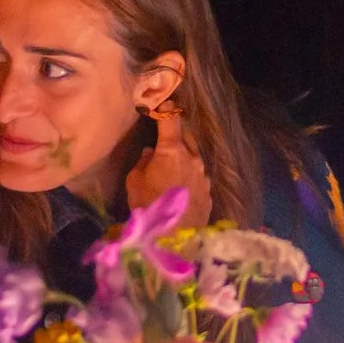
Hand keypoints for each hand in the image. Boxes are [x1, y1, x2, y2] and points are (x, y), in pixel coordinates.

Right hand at [125, 103, 211, 227]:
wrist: (173, 239)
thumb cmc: (148, 206)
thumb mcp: (134, 182)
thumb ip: (143, 163)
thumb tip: (150, 153)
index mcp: (172, 150)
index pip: (171, 120)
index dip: (167, 109)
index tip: (163, 103)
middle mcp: (193, 158)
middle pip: (187, 136)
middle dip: (177, 131)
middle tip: (167, 131)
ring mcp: (204, 176)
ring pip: (194, 158)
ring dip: (185, 155)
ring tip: (173, 162)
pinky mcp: (209, 193)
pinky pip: (198, 177)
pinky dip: (190, 175)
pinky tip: (181, 185)